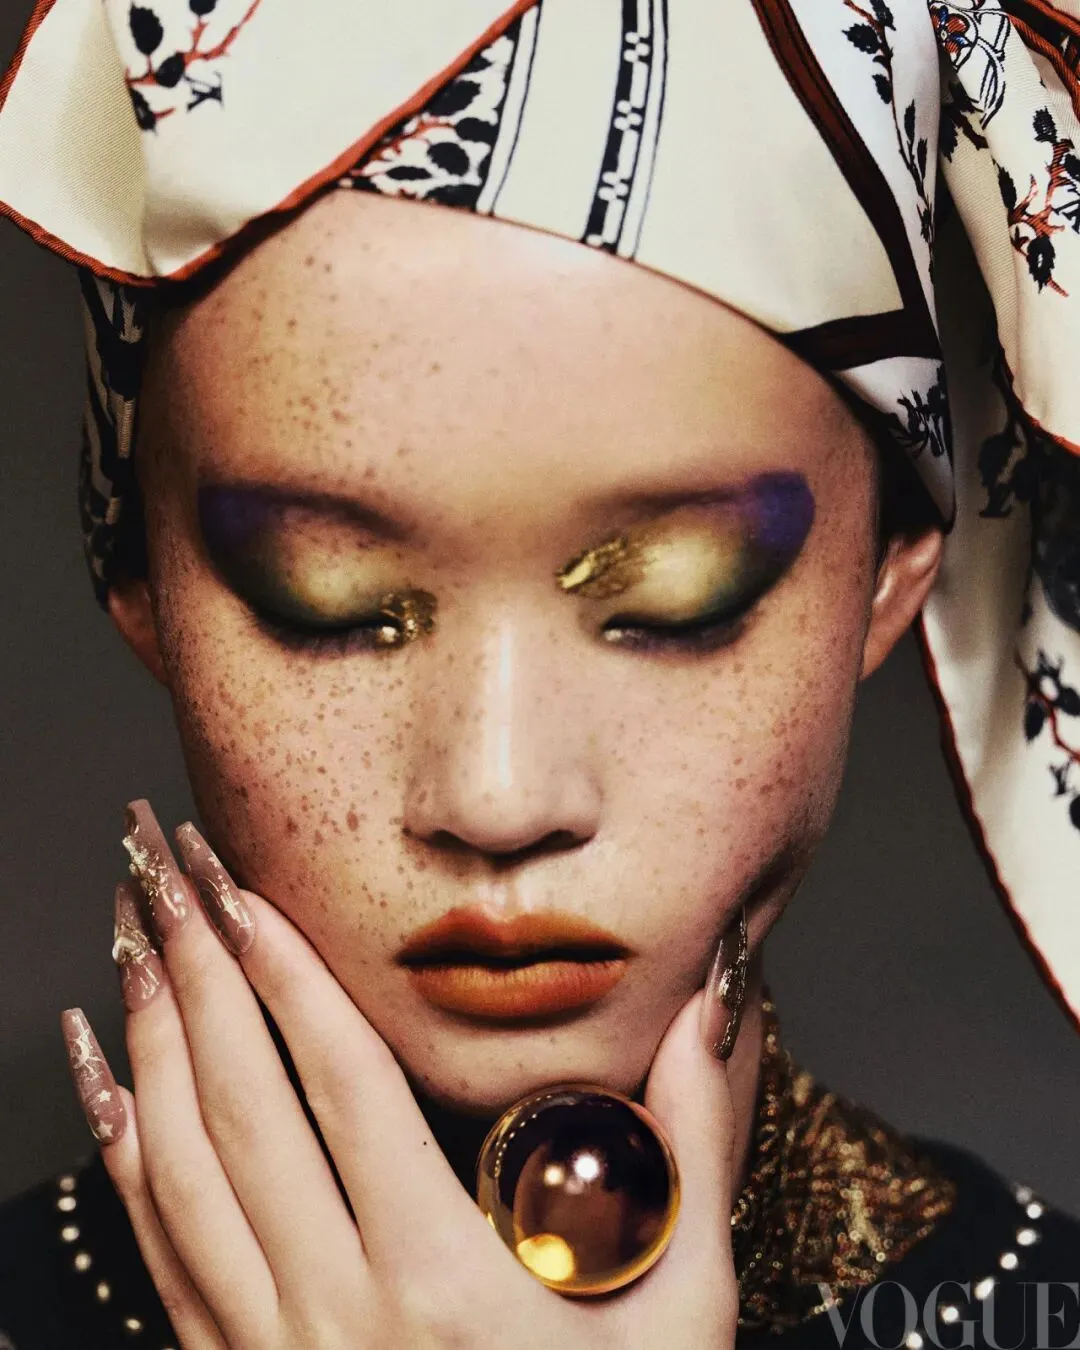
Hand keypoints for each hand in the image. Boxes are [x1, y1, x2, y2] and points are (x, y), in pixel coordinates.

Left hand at [62, 800, 738, 1348]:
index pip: (347, 1090)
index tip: (251, 895)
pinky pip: (159, 1254)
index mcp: (444, 1283)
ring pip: (181, 1172)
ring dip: (150, 1043)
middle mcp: (337, 1311)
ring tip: (133, 941)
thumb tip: (706, 1016)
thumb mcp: (683, 1316)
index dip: (292, 981)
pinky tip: (110, 1087)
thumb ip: (691, 1158)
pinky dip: (125, 1157)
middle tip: (170, 870)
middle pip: (244, 1110)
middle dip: (200, 972)